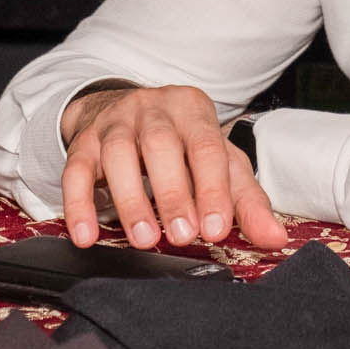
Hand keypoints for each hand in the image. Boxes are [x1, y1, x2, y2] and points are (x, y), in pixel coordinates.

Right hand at [60, 84, 288, 251]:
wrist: (126, 110)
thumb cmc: (182, 142)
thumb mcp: (219, 162)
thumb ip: (246, 200)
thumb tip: (275, 238)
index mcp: (194, 109)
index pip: (207, 146)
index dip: (213, 188)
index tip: (216, 229)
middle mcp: (154, 109)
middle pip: (162, 145)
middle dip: (173, 194)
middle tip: (183, 236)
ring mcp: (115, 123)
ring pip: (118, 155)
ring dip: (131, 200)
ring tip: (144, 239)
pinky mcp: (83, 143)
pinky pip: (75, 170)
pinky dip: (79, 204)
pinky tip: (86, 235)